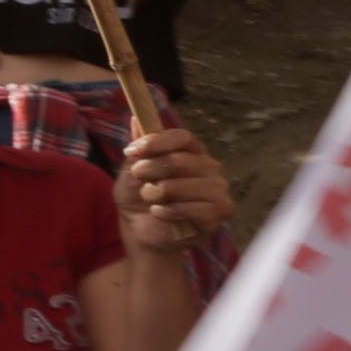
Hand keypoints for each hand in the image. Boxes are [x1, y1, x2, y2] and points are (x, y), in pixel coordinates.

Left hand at [115, 122, 230, 254]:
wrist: (142, 232)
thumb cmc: (139, 199)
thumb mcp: (130, 172)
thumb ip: (138, 148)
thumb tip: (136, 118)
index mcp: (192, 151)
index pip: (182, 137)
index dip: (156, 142)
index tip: (131, 151)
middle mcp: (210, 167)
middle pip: (181, 160)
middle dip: (151, 169)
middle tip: (137, 177)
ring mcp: (218, 190)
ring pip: (186, 185)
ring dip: (158, 193)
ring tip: (149, 199)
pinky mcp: (220, 213)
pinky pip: (195, 209)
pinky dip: (170, 211)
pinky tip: (159, 212)